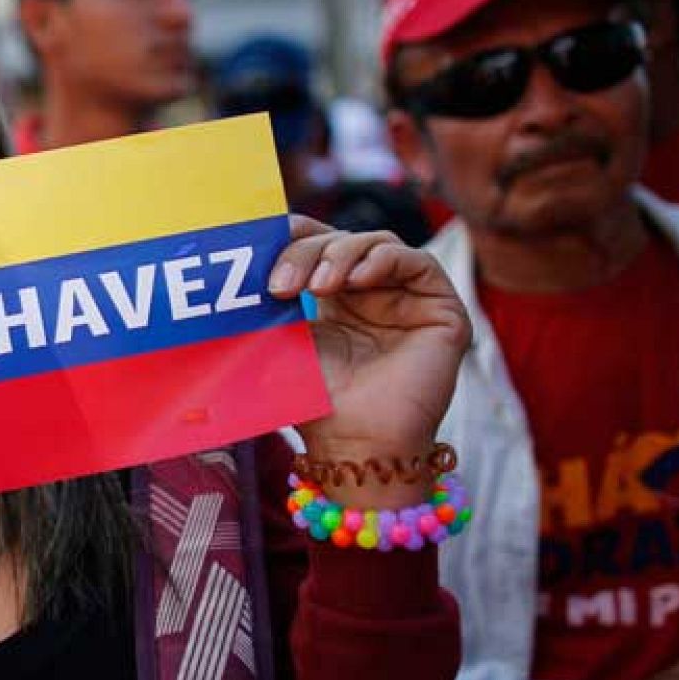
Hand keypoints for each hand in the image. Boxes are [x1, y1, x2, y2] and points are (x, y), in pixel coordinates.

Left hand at [268, 218, 470, 504]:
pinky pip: (418, 263)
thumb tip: (236, 257)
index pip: (320, 244)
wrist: (355, 446)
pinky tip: (356, 280)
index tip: (267, 236)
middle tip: (284, 281)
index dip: (297, 233)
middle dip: (310, 251)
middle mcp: (376, 296)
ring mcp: (410, 302)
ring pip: (378, 245)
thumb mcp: (285, 340)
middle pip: (344, 241)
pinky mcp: (442, 311)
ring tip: (319, 285)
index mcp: (338, 300)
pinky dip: (384, 260)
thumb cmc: (318, 404)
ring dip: (342, 254)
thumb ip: (273, 299)